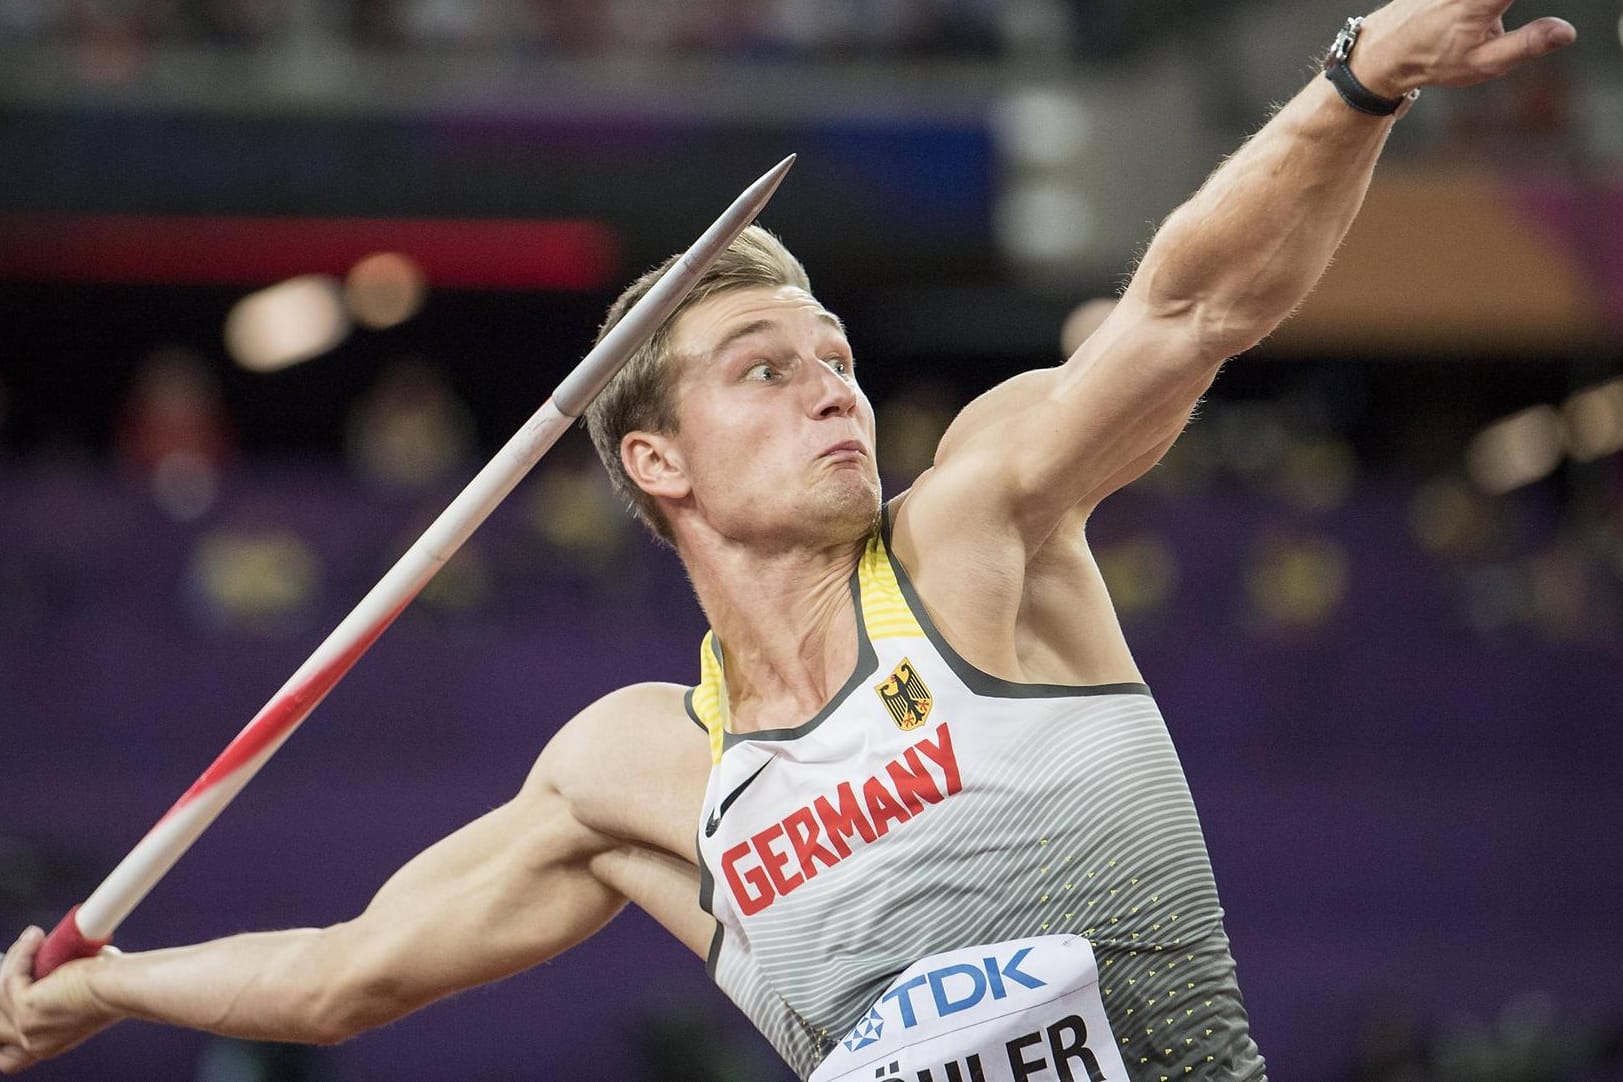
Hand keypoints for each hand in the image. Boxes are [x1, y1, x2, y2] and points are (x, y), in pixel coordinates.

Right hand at [0, 928, 118, 1074]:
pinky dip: (22, 953)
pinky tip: (35, 938)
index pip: (10, 1053)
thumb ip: (58, 989)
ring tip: (34, 939)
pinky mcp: (26, 1009)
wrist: (125, 987)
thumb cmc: (116, 986)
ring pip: (2, 991)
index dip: (5, 1017)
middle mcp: (36, 1044)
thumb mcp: (77, 994)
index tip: (14, 982)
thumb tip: (52, 963)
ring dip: (17, 959)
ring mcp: (27, 1030)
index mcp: (49, 1044)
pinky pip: (12, 977)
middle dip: (4, 986)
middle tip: (20, 959)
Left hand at [1355, 0, 1575, 96]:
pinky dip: (1482, 7)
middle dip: (1498, 10)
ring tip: (1477, 27)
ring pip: (1490, 1)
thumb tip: (1567, 32)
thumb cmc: (1434, 60)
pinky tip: (1464, 18)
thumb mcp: (1483, 63)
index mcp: (1481, 0)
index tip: (1505, 17)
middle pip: (1499, 0)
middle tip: (1490, 27)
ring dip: (1492, 10)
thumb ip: (1527, 44)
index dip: (1507, 7)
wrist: (1386, 50)